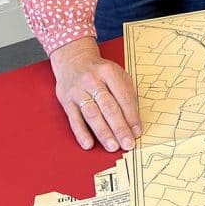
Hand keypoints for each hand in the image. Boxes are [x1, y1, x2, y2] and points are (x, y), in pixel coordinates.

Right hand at [49, 37, 141, 151]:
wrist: (73, 59)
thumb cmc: (100, 71)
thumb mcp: (117, 74)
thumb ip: (126, 94)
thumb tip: (134, 121)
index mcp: (109, 72)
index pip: (123, 97)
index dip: (131, 116)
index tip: (137, 132)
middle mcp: (93, 81)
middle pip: (108, 107)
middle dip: (119, 127)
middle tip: (127, 144)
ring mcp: (78, 91)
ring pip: (92, 114)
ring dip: (103, 132)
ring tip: (112, 146)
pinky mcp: (66, 100)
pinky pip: (74, 119)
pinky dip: (81, 133)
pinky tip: (88, 144)